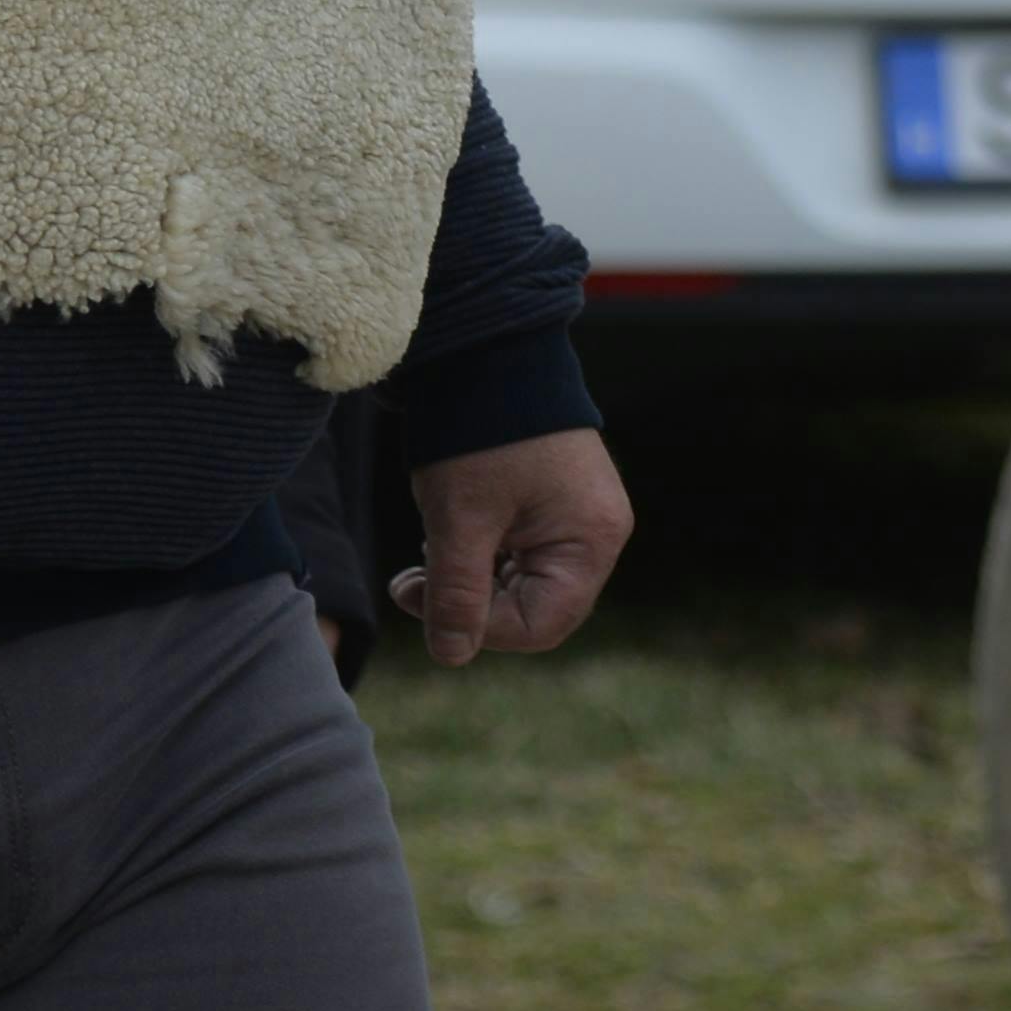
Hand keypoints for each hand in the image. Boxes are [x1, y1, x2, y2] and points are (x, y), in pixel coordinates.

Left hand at [396, 429, 632, 666]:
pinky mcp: (556, 504)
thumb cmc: (481, 435)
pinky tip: (449, 537)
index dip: (479, 629)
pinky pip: (522, 557)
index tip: (423, 599)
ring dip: (470, 582)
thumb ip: (457, 595)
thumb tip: (452, 657)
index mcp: (591, 540)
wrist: (488, 353)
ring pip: (522, 585)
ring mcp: (579, 517)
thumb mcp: (460, 521)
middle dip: (471, 605)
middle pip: (535, 609)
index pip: (540, 625)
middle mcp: (598, 533)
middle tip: (413, 583)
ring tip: (425, 558)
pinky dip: (481, 558)